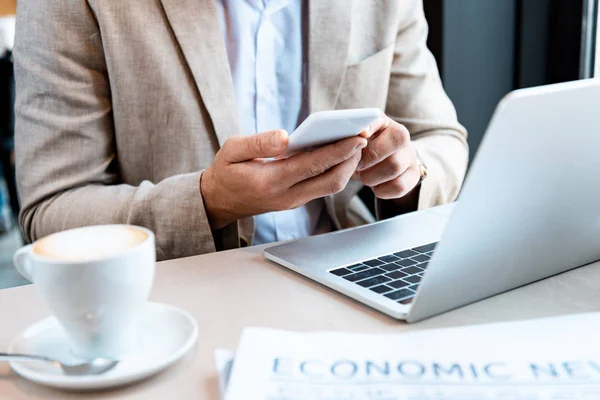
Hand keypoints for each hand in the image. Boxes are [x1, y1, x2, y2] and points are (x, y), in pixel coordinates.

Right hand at [201, 130, 367, 228]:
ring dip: (347, 166)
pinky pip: (323, 186)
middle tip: (365, 136)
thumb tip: (285, 136)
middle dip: (351, 159)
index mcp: (271, 181)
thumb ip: (258, 143)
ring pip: (331, 186)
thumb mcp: (231, 150)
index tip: (358, 136)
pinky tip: (342, 152)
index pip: (313, 165)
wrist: (220, 201)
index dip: (338, 151)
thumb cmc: (226, 172)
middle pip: (331, 181)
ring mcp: (294, 200)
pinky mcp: (298, 200)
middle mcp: (287, 195)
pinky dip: (337, 170)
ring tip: (357, 142)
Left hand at [355, 114, 420, 200]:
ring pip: (394, 166)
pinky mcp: (413, 175)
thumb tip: (340, 144)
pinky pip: (399, 186)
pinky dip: (382, 189)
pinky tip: (375, 185)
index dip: (370, 127)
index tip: (361, 134)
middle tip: (356, 166)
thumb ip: (347, 139)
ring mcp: (409, 155)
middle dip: (368, 159)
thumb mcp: (353, 140)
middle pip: (392, 143)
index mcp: (382, 122)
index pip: (380, 120)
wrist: (380, 163)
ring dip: (372, 176)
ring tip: (363, 176)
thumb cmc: (361, 150)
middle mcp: (400, 135)